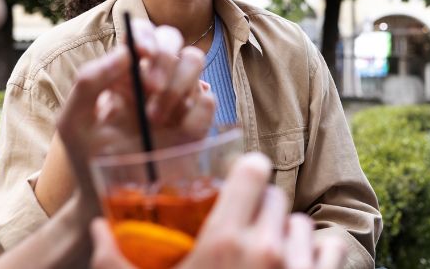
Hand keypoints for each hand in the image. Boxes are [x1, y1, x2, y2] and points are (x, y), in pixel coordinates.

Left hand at [54, 20, 215, 215]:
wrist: (113, 199)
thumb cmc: (90, 159)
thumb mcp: (74, 121)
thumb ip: (89, 82)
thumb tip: (126, 53)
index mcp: (124, 70)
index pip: (142, 32)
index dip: (145, 34)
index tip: (141, 52)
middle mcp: (155, 77)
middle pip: (173, 38)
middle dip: (164, 58)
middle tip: (149, 87)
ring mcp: (180, 97)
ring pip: (196, 61)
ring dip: (176, 86)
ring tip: (154, 120)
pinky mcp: (198, 121)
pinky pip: (209, 101)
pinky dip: (193, 113)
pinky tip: (174, 132)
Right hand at [90, 154, 346, 268]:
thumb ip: (115, 261)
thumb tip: (98, 228)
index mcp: (223, 241)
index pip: (253, 169)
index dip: (245, 174)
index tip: (236, 187)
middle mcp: (265, 249)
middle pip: (275, 197)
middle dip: (258, 210)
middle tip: (241, 233)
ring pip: (301, 224)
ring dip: (286, 234)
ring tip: (266, 257)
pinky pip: (332, 249)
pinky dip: (318, 254)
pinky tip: (297, 266)